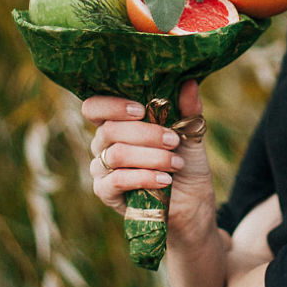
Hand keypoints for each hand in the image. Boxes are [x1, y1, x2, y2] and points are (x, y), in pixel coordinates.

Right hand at [83, 80, 217, 243]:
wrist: (192, 204)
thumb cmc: (186, 164)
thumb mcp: (190, 134)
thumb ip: (187, 109)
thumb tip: (189, 82)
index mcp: (118, 124)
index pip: (94, 107)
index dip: (111, 105)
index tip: (141, 109)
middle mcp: (103, 144)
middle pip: (109, 129)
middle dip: (146, 134)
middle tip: (174, 140)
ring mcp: (102, 169)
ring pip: (115, 154)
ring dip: (151, 157)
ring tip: (176, 164)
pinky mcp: (106, 193)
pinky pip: (116, 181)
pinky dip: (144, 177)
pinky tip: (165, 180)